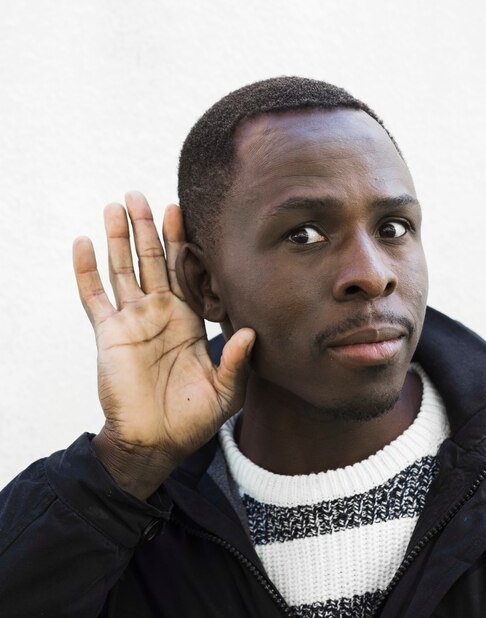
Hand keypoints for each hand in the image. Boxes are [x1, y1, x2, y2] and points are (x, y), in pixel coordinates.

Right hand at [73, 192, 254, 498]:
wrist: (156, 441)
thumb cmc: (193, 418)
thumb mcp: (225, 390)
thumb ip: (238, 361)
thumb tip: (252, 332)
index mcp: (189, 320)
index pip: (185, 271)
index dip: (182, 242)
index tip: (182, 210)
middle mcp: (160, 313)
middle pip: (153, 261)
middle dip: (149, 229)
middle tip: (144, 196)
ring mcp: (132, 321)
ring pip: (123, 270)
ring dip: (118, 239)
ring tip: (116, 206)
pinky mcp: (108, 334)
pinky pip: (94, 296)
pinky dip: (86, 271)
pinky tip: (83, 243)